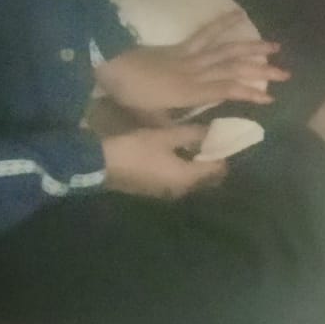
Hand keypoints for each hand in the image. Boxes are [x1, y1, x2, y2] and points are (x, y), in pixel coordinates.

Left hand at [96, 11, 287, 114]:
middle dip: (262, 71)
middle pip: (234, 68)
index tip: (271, 97)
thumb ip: (172, 126)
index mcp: (191, 92)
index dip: (251, 92)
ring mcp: (190, 56)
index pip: (228, 90)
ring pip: (226, 50)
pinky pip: (206, 33)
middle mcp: (196, 71)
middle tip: (285, 73)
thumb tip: (189, 137)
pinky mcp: (182, 46)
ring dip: (251, 47)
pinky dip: (223, 23)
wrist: (109, 65)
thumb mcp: (150, 119)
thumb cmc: (130, 95)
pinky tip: (239, 14)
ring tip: (274, 46)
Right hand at [102, 125, 224, 199]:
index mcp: (188, 177)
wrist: (100, 165)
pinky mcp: (154, 190)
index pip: (218, 170)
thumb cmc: (136, 148)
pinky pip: (177, 180)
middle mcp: (181, 190)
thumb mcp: (166, 135)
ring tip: (195, 144)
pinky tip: (176, 153)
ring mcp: (166, 192)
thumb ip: (192, 133)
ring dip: (196, 165)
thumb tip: (212, 131)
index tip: (223, 137)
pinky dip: (182, 168)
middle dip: (211, 161)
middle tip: (211, 140)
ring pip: (191, 180)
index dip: (223, 154)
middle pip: (206, 178)